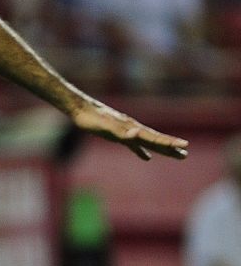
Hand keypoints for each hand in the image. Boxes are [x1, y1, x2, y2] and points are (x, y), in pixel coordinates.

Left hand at [72, 102, 188, 160]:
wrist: (80, 108)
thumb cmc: (91, 119)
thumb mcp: (105, 127)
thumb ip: (120, 132)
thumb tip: (136, 134)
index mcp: (133, 129)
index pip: (155, 137)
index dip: (169, 143)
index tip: (185, 146)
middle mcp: (133, 129)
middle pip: (155, 140)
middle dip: (170, 148)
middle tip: (185, 155)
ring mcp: (127, 131)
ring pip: (148, 142)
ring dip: (161, 149)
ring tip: (175, 155)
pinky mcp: (118, 134)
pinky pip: (134, 144)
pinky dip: (141, 151)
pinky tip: (146, 157)